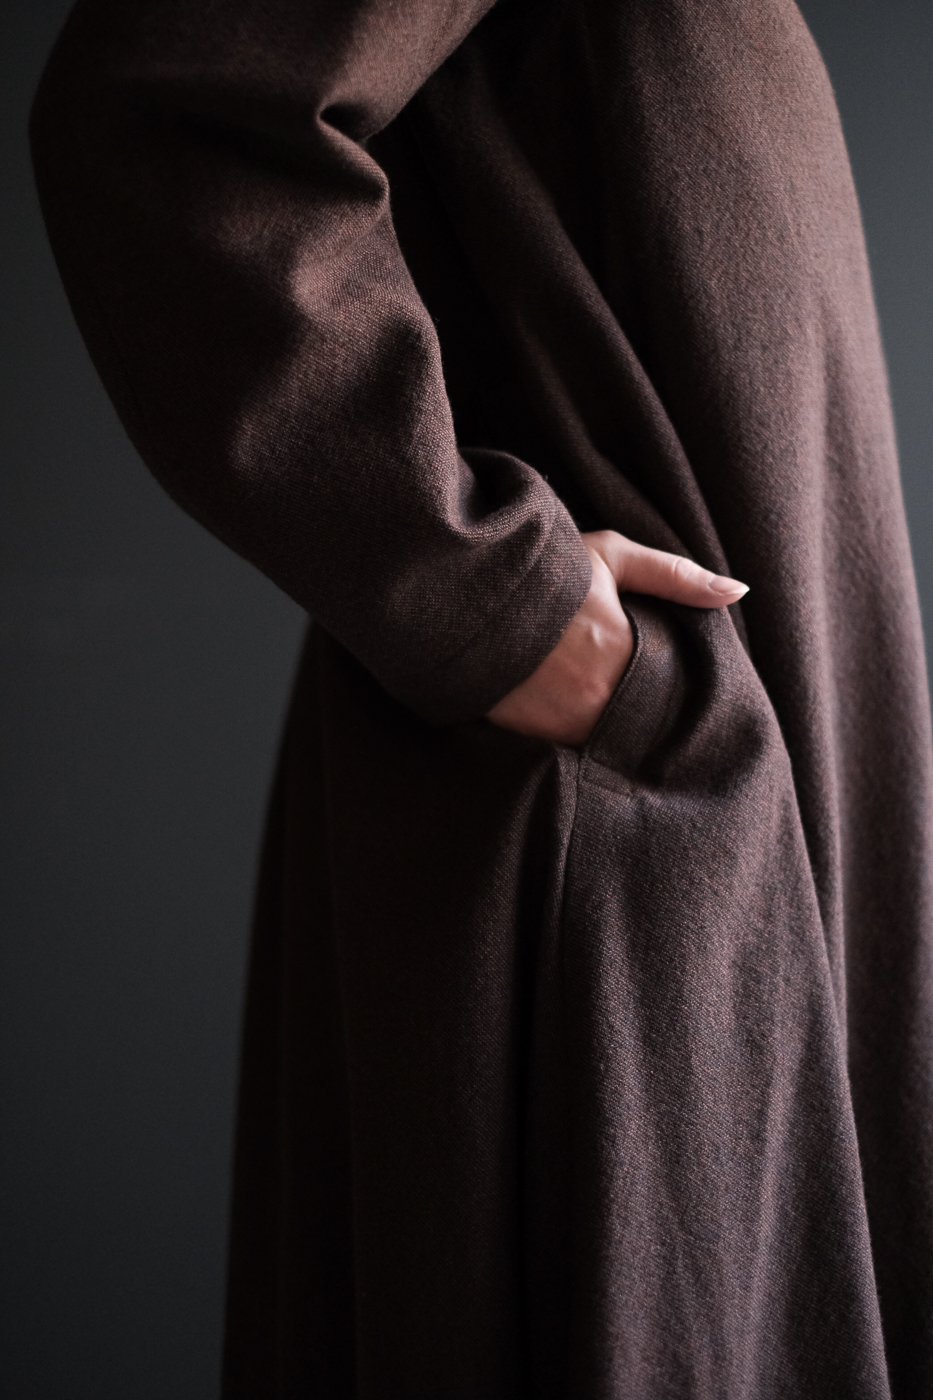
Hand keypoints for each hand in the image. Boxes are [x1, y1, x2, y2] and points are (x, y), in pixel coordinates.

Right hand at [486, 530, 747, 745]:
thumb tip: (739, 592)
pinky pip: (567, 752)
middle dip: (651, 721)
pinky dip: (578, 741)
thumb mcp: (611, 557)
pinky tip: (578, 722)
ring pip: (608, 745)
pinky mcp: (527, 737)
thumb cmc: (543, 572)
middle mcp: (594, 698)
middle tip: (653, 711)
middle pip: (644, 726)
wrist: (459, 592)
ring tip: (613, 715)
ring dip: (617, 736)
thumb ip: (676, 576)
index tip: (685, 694)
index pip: (674, 693)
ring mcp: (558, 723)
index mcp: (621, 654)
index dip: (682, 694)